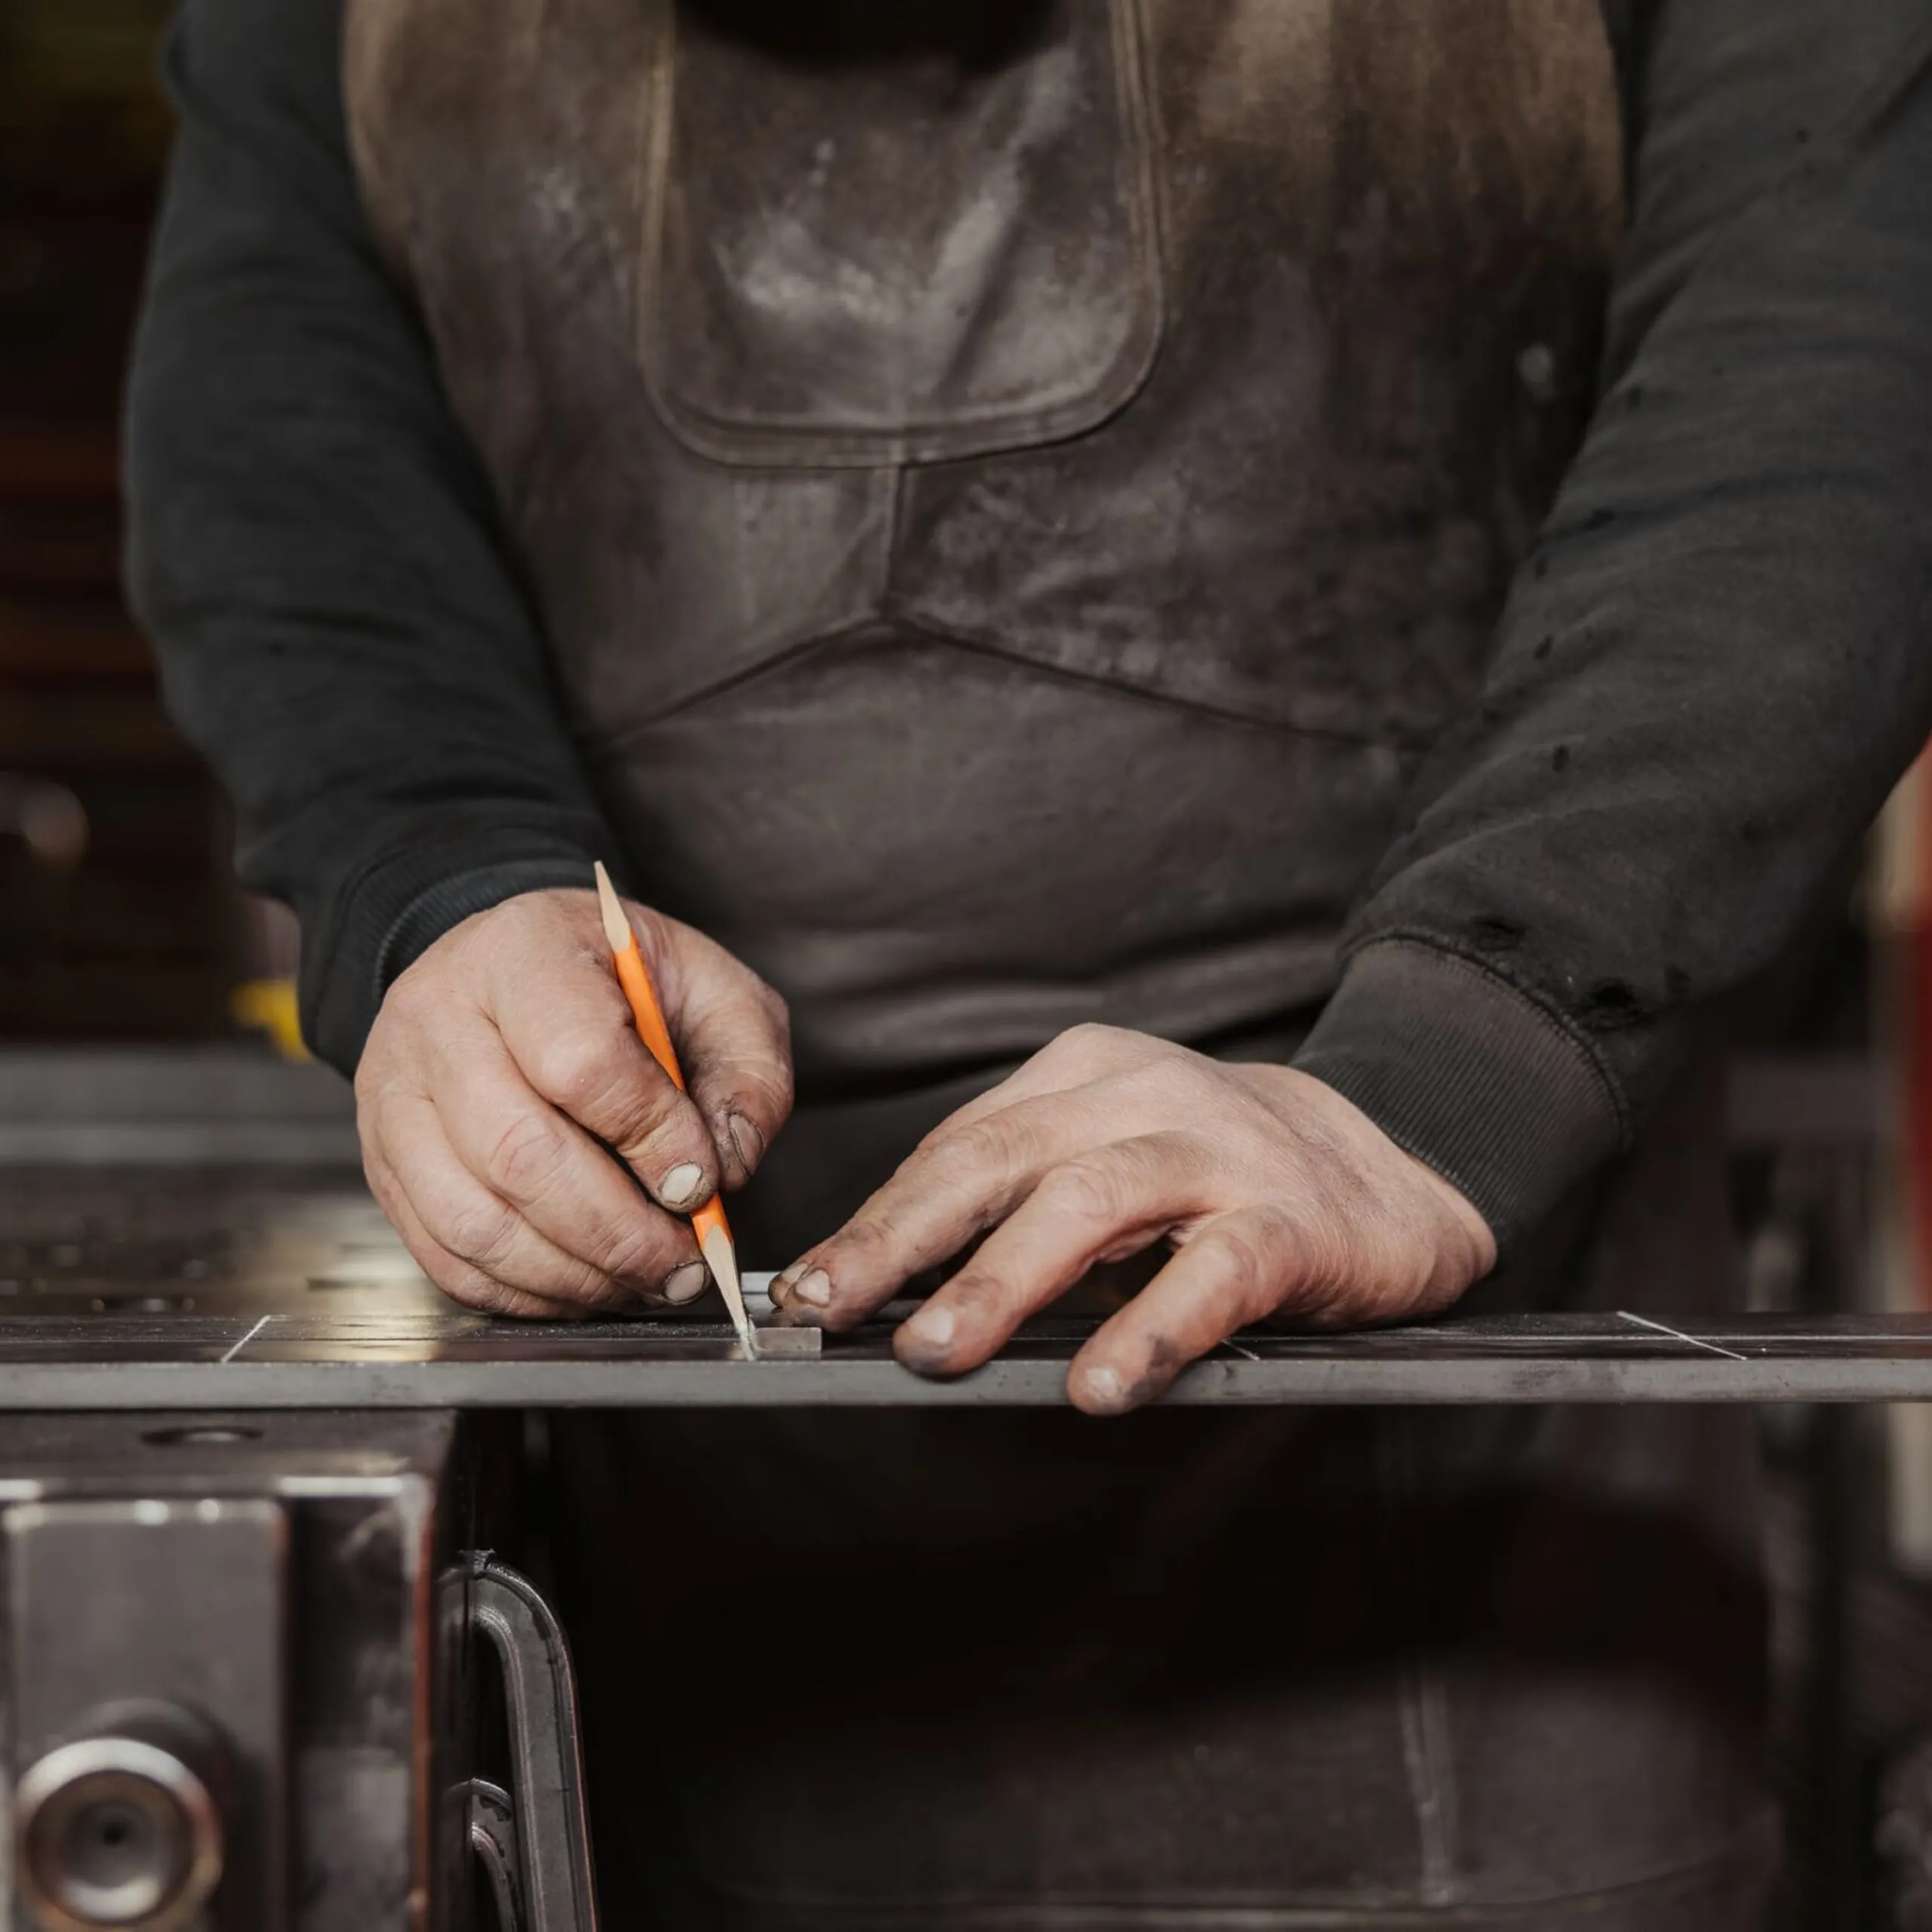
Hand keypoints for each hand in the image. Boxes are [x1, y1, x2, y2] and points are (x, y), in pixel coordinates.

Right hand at [356, 887, 790, 1317]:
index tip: (702, 1181)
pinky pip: (445, 1256)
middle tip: (685, 1262)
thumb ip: (746, 1074)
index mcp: (522, 952)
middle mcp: (436, 1017)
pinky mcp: (382, 1163)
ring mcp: (395, 1095)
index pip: (578, 1060)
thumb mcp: (714, 990)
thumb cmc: (619, 979)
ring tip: (646, 1280)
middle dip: (618, 1233)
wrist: (513, 965)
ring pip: (475, 1222)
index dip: (650, 1137)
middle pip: (518, 1155)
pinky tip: (588, 1284)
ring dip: (575, 1275)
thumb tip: (729, 1168)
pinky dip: (526, 1292)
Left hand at [769, 1023, 1492, 1412]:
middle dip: (901, 1239)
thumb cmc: (1220, 1177)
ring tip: (936, 1350)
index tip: (804, 1290)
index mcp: (1084, 1074)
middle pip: (1000, 1159)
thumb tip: (892, 1294)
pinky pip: (1214, 1273)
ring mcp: (1222, 1150)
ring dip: (1004, 1279)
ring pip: (1093, 1201)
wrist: (1393, 1163)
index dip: (877, 1220)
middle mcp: (1144, 1095)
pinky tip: (1101, 1386)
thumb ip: (1020, 1207)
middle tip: (827, 1310)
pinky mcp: (1294, 1219)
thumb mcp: (1109, 1162)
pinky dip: (1152, 1326)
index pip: (959, 1148)